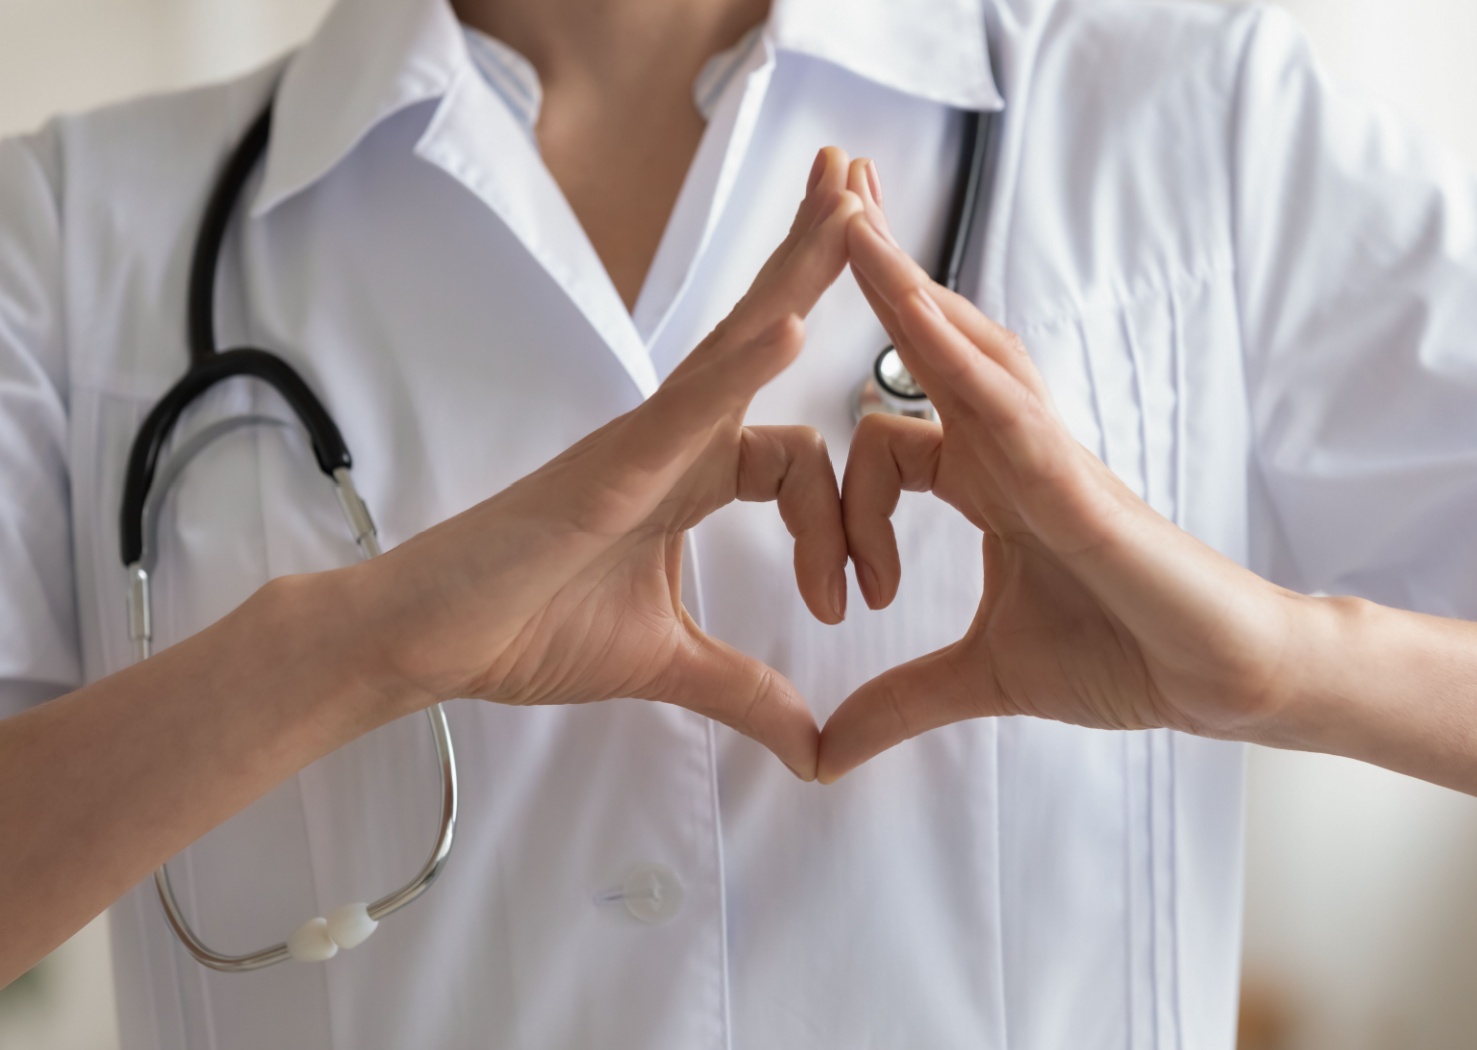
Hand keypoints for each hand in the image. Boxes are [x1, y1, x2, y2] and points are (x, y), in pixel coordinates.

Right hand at [348, 150, 864, 780]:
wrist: (424, 644)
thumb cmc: (524, 630)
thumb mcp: (667, 666)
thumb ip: (744, 692)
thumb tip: (812, 745)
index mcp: (690, 475)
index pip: (799, 466)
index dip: (839, 529)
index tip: (842, 606)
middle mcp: (671, 439)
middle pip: (763, 334)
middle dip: (820, 259)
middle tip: (871, 179)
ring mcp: (640, 440)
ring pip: (734, 341)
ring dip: (797, 267)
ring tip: (855, 196)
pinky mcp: (610, 463)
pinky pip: (690, 404)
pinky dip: (743, 364)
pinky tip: (796, 319)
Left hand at [817, 160, 1311, 781]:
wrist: (1217, 680)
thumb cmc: (1120, 656)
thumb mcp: (980, 679)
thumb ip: (899, 702)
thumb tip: (822, 753)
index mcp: (986, 483)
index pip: (889, 441)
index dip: (846, 509)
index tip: (849, 598)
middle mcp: (1010, 447)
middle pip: (928, 342)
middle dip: (878, 272)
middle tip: (824, 191)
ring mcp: (1043, 449)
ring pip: (963, 346)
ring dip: (902, 281)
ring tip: (846, 213)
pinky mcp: (1071, 474)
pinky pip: (1001, 399)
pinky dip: (949, 351)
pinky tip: (904, 303)